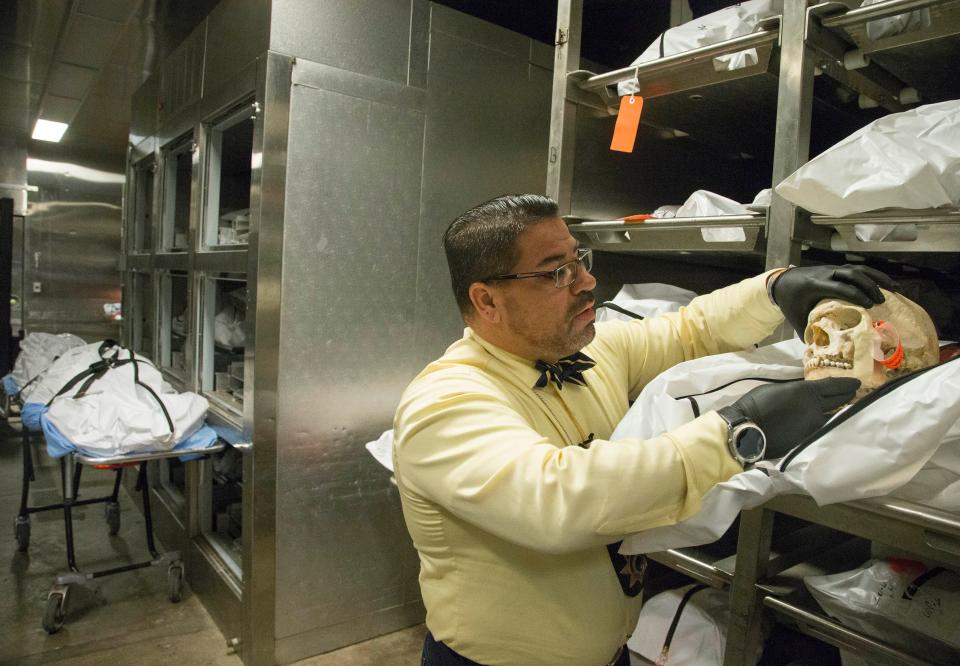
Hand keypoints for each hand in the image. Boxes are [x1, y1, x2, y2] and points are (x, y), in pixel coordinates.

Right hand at [728, 378, 859, 457]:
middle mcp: (815, 408)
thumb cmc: (756, 404)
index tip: (857, 382)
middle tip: (855, 394)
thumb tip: (804, 392)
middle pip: (839, 401)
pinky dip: (829, 425)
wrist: (748, 429)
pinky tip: (831, 424)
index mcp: (806, 391)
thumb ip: (795, 391)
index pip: (833, 386)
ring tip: (847, 410)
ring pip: (834, 418)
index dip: (847, 384)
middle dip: (848, 396)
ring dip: (842, 413)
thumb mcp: (777, 389)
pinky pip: (823, 430)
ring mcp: (813, 425)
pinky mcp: (808, 439)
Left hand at [771, 264, 897, 336]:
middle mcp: (825, 274)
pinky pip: (857, 269)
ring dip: (877, 278)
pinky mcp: (836, 268)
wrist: (780, 282)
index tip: (869, 306)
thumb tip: (822, 352)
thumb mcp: (796, 318)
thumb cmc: (789, 302)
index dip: (855, 295)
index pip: (839, 287)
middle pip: (852, 275)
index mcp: (814, 285)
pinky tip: (887, 283)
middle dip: (869, 286)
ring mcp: (831, 269)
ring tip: (894, 289)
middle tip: (882, 301)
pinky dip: (873, 275)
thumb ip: (808, 332)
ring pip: (857, 269)